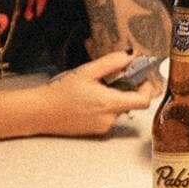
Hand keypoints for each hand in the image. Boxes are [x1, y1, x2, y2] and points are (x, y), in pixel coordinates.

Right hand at [36, 51, 156, 137]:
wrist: (41, 112)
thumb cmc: (60, 93)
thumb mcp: (87, 71)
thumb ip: (111, 63)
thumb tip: (130, 56)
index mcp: (109, 103)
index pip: (143, 101)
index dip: (146, 88)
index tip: (140, 77)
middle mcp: (109, 118)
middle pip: (131, 103)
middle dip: (126, 90)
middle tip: (112, 77)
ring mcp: (103, 127)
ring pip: (119, 110)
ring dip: (113, 98)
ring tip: (94, 89)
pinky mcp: (96, 131)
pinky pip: (108, 117)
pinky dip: (104, 107)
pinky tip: (88, 100)